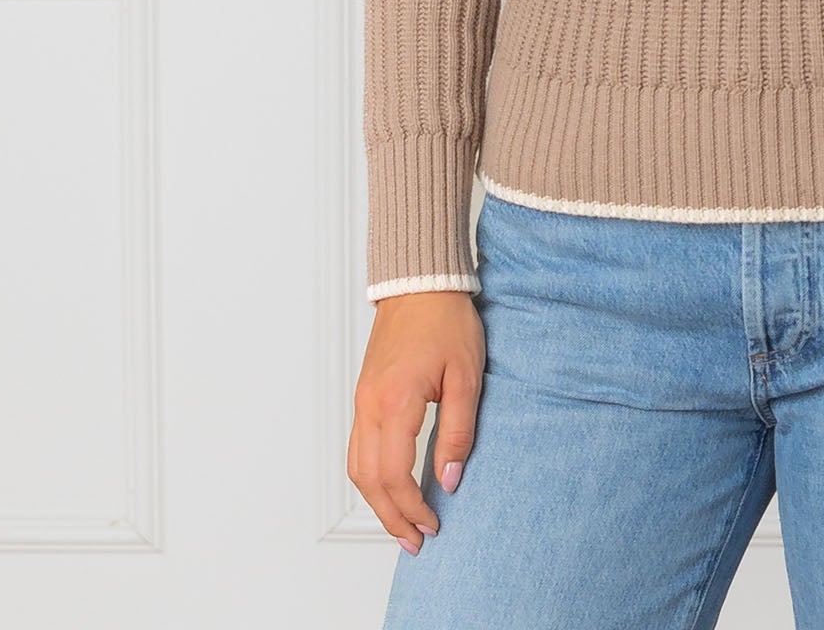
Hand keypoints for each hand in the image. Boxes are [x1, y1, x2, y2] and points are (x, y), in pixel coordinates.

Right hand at [349, 290, 484, 550]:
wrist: (420, 284)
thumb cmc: (445, 321)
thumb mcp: (466, 376)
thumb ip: (458, 432)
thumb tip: (450, 479)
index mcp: (395, 403)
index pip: (395, 476)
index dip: (412, 508)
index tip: (433, 524)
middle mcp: (369, 406)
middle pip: (370, 480)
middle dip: (392, 517)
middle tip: (416, 540)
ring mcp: (362, 401)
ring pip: (357, 468)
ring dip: (377, 502)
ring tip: (402, 523)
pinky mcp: (364, 396)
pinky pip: (358, 448)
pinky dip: (370, 477)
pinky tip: (389, 487)